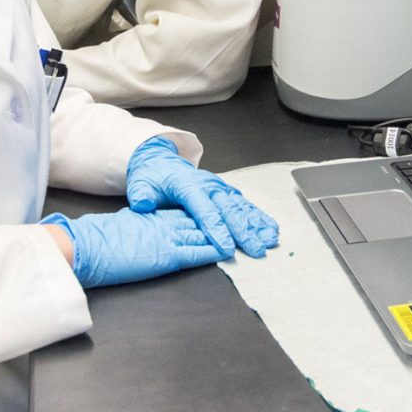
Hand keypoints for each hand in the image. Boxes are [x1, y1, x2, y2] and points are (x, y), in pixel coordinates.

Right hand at [42, 208, 227, 288]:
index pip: (180, 214)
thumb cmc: (95, 240)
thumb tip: (140, 229)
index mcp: (149, 217)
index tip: (212, 217)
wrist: (85, 245)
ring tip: (240, 239)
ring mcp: (165, 239)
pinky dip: (211, 251)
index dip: (198, 216)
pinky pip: (195, 253)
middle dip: (216, 223)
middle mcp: (161, 224)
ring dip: (221, 237)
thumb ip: (136, 226)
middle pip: (195, 222)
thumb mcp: (120, 227)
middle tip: (237, 224)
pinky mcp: (166, 256)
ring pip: (200, 235)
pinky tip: (224, 251)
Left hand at [126, 138, 279, 257]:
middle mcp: (209, 185)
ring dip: (256, 224)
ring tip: (270, 240)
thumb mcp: (141, 183)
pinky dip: (259, 217)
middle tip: (256, 250)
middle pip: (229, 210)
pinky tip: (271, 229)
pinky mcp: (226, 192)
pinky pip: (245, 204)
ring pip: (241, 207)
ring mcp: (220, 188)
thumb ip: (141, 195)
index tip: (227, 248)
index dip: (217, 230)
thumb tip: (142, 204)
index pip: (205, 210)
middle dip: (243, 232)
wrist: (162, 162)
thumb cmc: (153, 177)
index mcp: (188, 185)